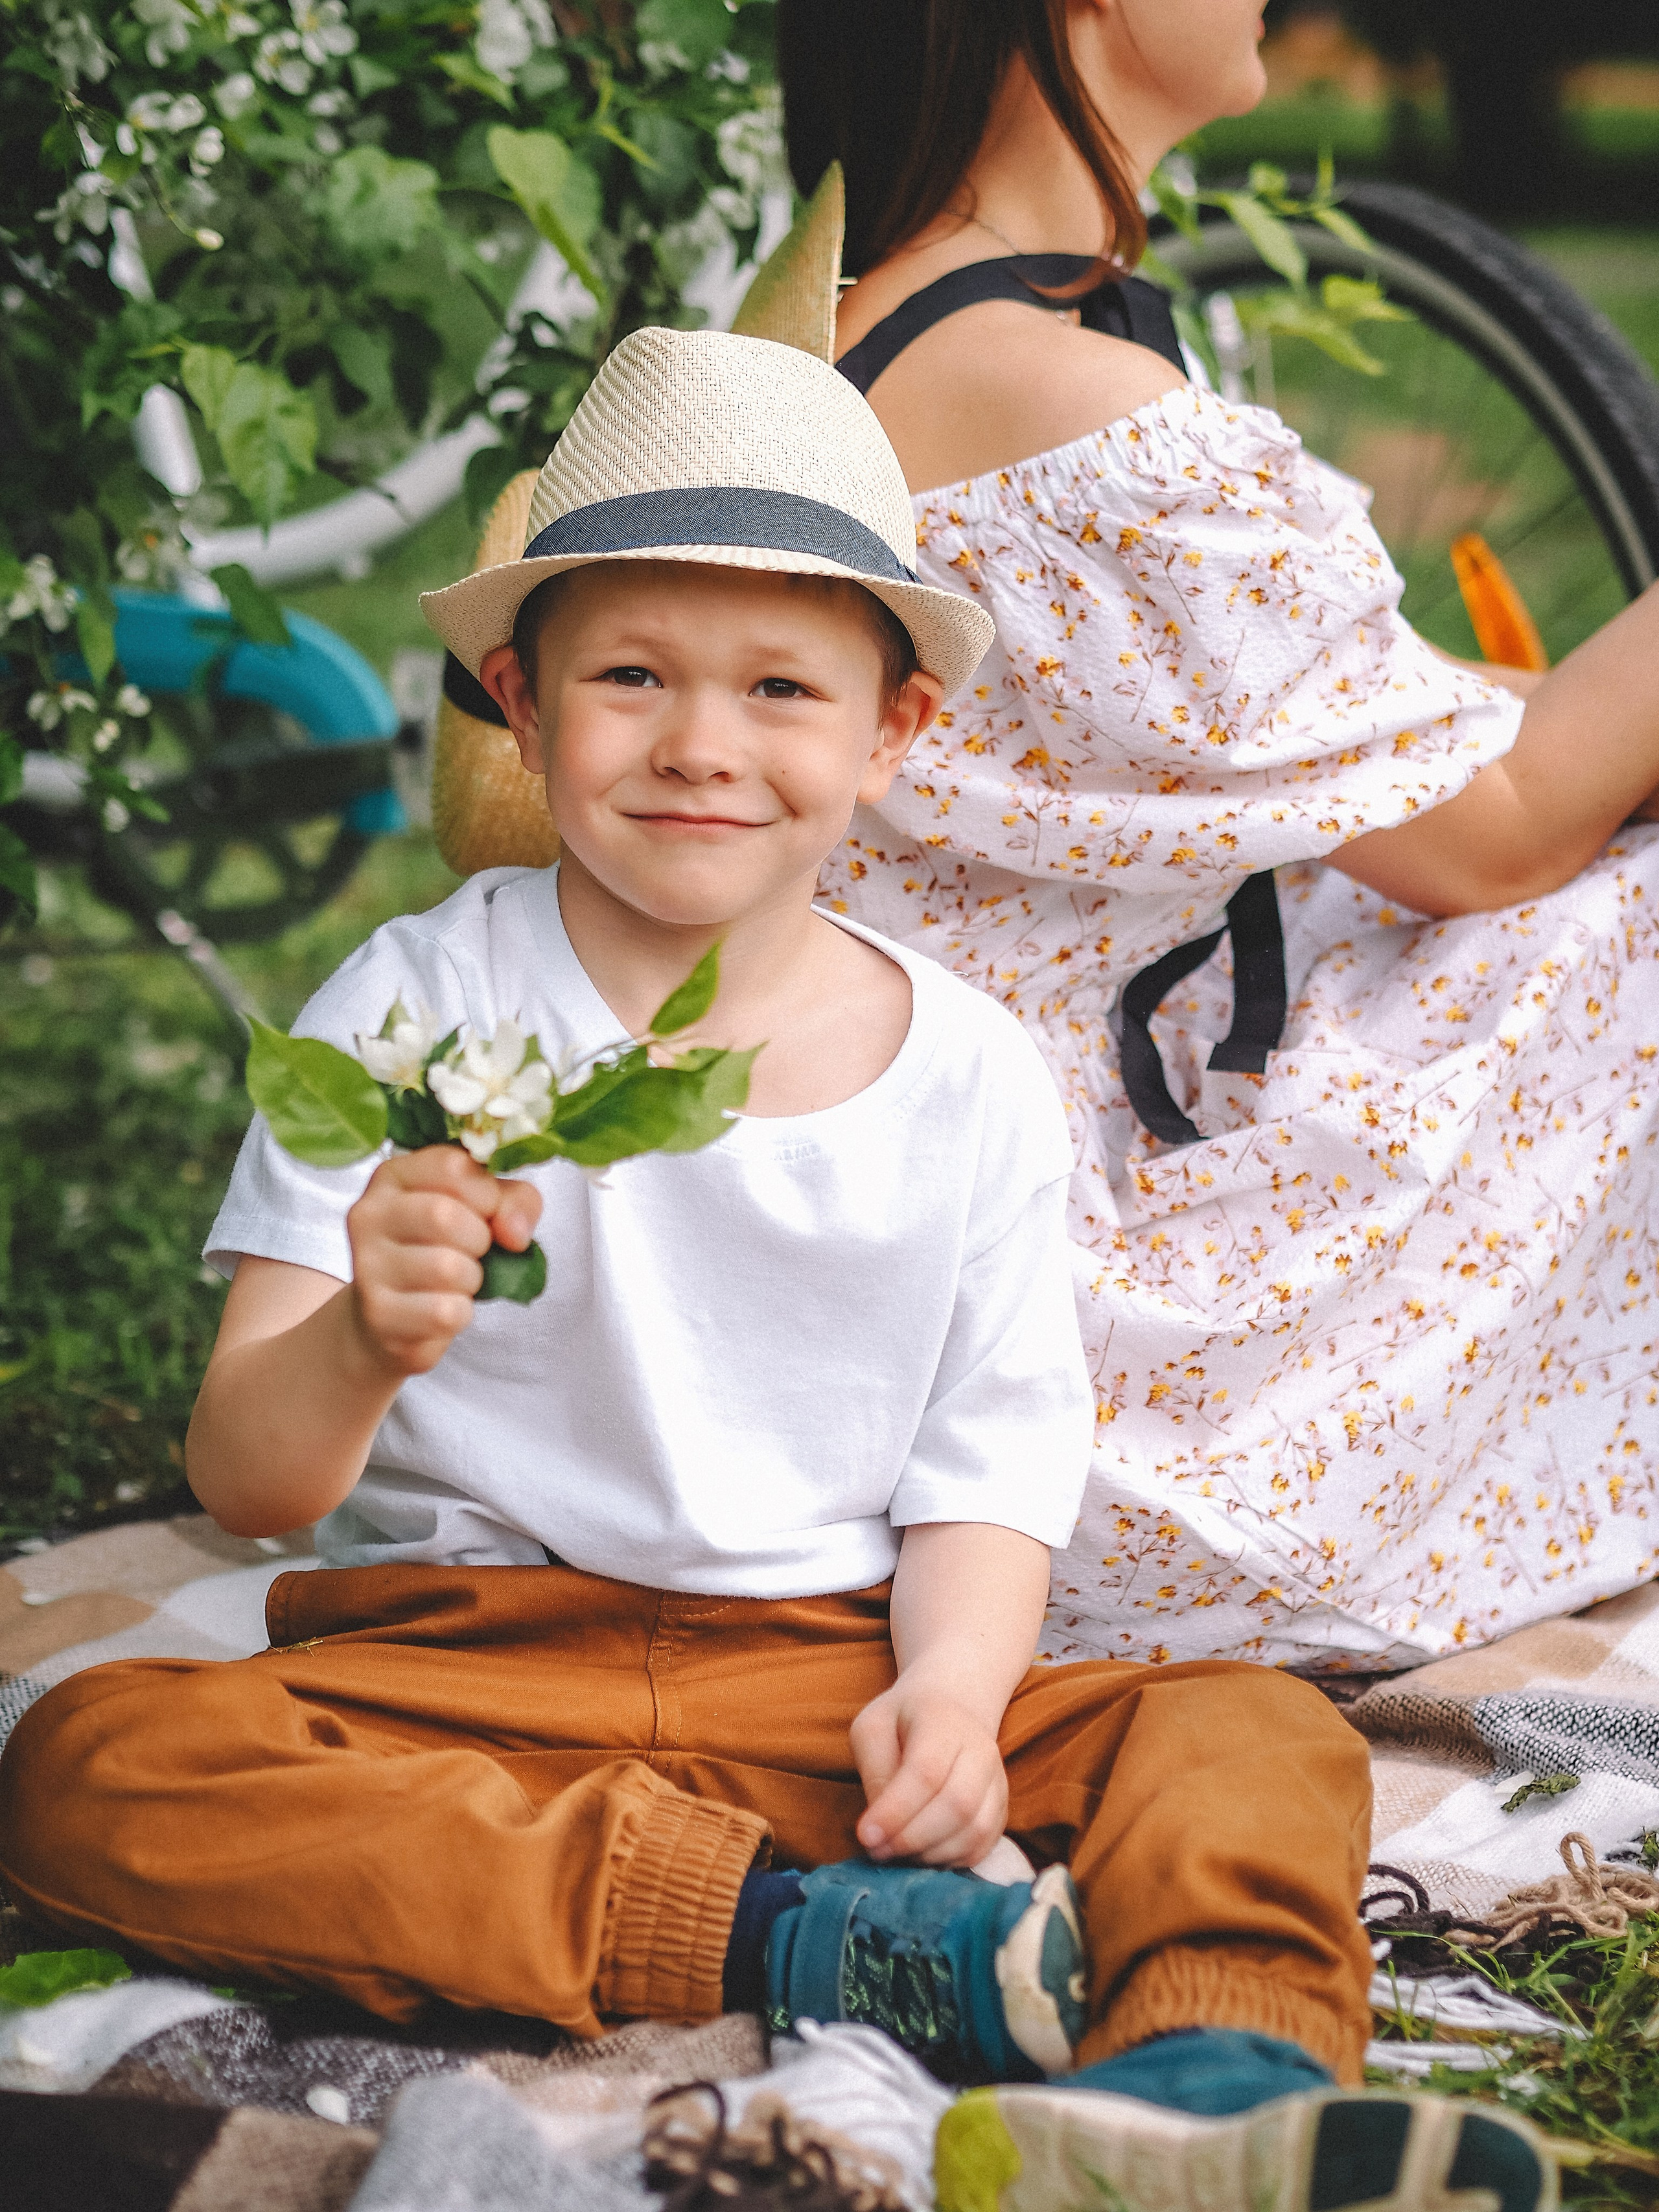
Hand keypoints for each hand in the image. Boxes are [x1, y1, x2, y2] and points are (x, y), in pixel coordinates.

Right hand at [345, 1146, 541, 1376]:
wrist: (394, 1314)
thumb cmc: (444, 1248)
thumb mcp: (486, 1209)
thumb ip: (514, 1201)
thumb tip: (515, 1234)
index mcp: (394, 1175)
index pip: (451, 1166)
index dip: (487, 1193)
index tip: (487, 1212)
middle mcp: (370, 1214)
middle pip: (444, 1216)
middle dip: (479, 1239)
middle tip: (473, 1250)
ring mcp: (367, 1264)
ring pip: (447, 1268)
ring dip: (471, 1279)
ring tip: (458, 1280)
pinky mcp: (378, 1313)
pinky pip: (445, 1312)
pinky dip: (461, 1313)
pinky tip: (445, 1307)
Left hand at [849, 1673, 1008, 1868]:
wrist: (951, 1708)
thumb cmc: (903, 1720)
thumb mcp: (872, 1729)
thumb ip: (875, 1771)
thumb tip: (879, 1827)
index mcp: (943, 1722)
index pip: (926, 1772)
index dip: (896, 1810)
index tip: (866, 1836)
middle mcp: (980, 1751)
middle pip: (957, 1805)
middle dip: (912, 1838)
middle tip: (878, 1850)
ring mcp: (997, 1781)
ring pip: (975, 1830)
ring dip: (931, 1853)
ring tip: (897, 1853)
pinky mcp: (1001, 1808)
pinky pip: (984, 1846)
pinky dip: (951, 1860)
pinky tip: (923, 1854)